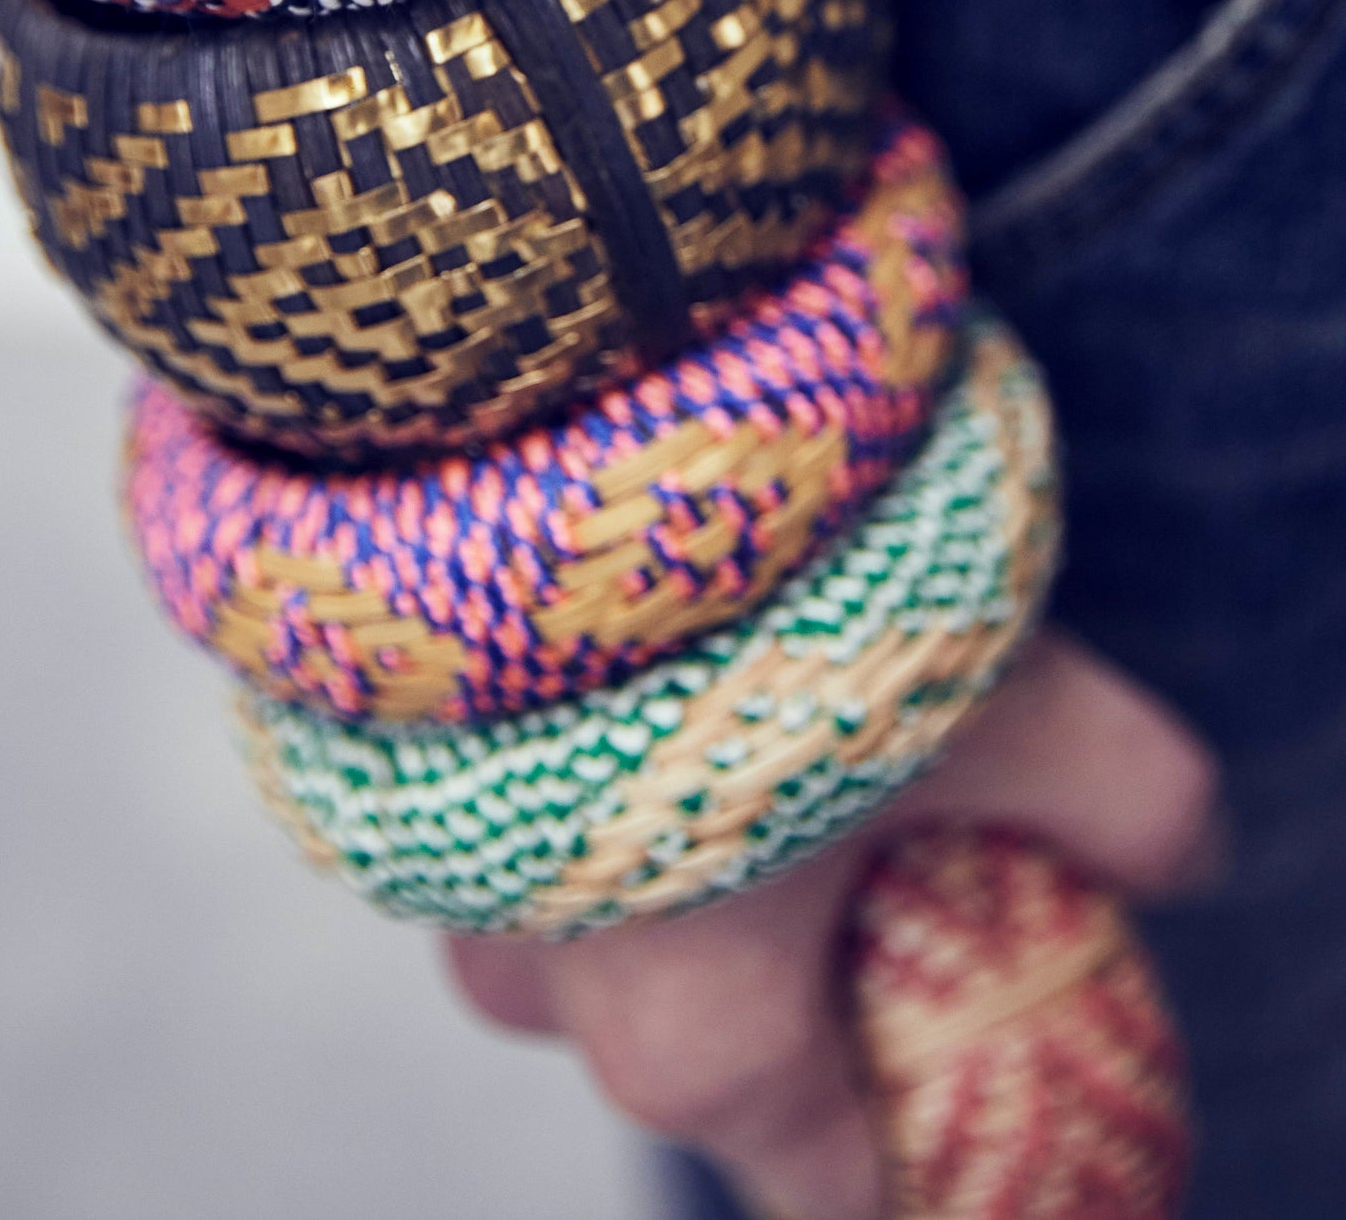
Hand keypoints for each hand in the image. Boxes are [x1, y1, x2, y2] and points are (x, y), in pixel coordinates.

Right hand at [444, 630, 1223, 1219]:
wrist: (557, 447)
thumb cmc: (776, 613)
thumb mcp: (1006, 706)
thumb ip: (1127, 803)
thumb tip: (1175, 854)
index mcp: (696, 1047)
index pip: (842, 1182)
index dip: (932, 1123)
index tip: (972, 1030)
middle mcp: (550, 1001)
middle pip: (728, 1045)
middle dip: (811, 962)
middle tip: (874, 832)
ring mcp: (456, 898)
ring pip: (615, 930)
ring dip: (695, 855)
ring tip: (755, 720)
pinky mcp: (417, 793)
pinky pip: (534, 830)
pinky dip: (606, 782)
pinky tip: (656, 676)